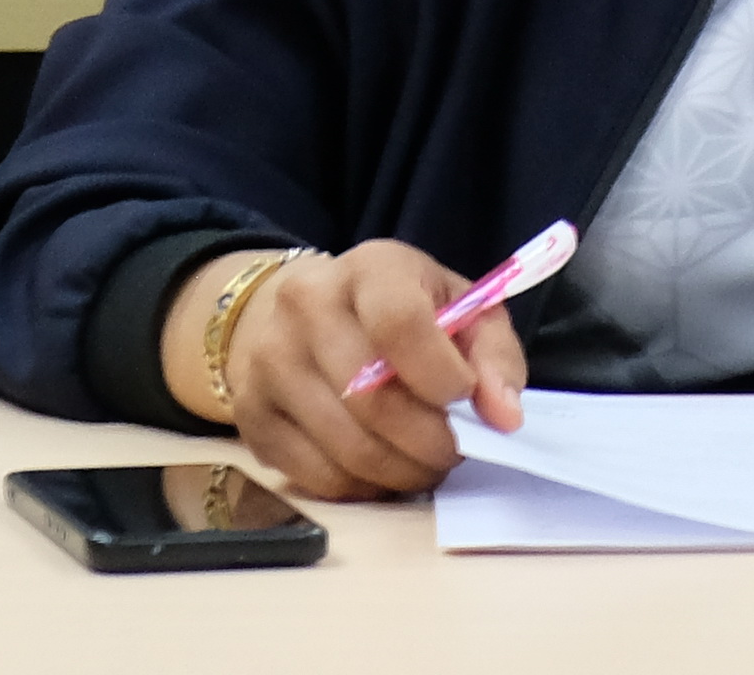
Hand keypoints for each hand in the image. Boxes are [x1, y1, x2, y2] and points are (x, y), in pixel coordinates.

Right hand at [159, 240, 526, 500]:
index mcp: (369, 267)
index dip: (441, 375)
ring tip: (423, 463)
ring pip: (346, 447)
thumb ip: (493, 354)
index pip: (400, 323)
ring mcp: (269, 360)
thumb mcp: (458, 306)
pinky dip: (363, 486)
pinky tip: (381, 467)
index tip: (466, 401)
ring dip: (401, 472)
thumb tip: (504, 415)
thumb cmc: (396, 311)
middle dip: (429, 442)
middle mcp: (306, 305)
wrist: (300, 310)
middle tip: (453, 452)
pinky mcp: (249, 412)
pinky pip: (317, 476)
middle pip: (371, 398)